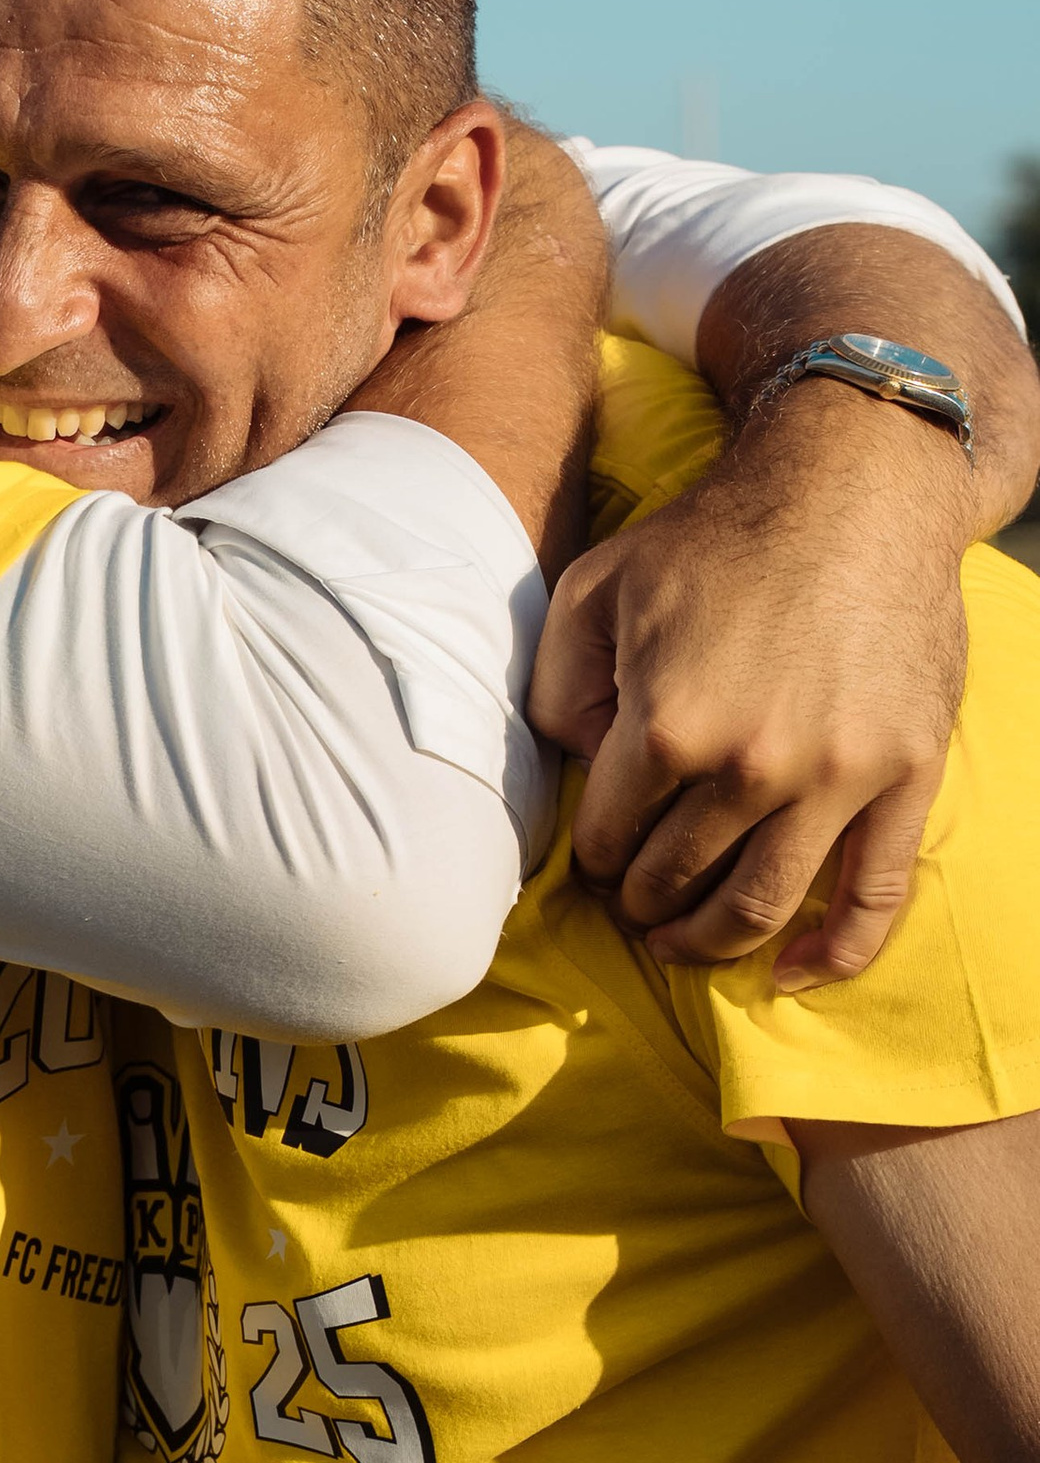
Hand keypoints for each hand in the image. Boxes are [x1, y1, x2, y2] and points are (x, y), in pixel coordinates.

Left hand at [533, 384, 972, 988]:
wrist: (854, 487)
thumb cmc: (715, 534)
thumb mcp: (594, 589)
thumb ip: (557, 687)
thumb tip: (572, 767)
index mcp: (667, 726)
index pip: (607, 838)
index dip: (591, 856)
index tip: (594, 856)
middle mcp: (752, 766)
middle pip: (675, 879)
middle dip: (640, 901)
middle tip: (631, 901)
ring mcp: (837, 776)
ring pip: (759, 904)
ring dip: (708, 940)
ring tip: (680, 941)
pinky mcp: (906, 773)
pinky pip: (874, 893)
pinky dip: (833, 952)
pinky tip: (791, 975)